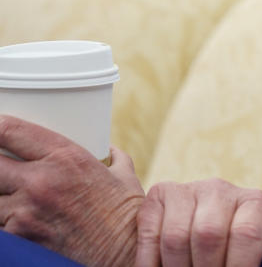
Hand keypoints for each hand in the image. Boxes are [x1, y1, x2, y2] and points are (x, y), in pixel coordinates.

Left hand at [0, 115, 143, 266]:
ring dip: (1, 198)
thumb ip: (113, 158)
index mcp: (65, 156)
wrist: (124, 255)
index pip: (9, 130)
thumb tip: (109, 150)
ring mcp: (25, 211)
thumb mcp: (124, 175)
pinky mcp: (18, 238)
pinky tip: (20, 221)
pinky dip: (5, 222)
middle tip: (6, 171)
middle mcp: (41, 180)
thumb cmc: (126, 216)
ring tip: (15, 199)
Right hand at [137, 178, 261, 266]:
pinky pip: (150, 231)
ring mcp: (189, 189)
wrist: (211, 224)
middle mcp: (222, 189)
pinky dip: (151, 261)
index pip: (246, 234)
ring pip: (177, 236)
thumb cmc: (245, 246)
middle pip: (208, 235)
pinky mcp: (160, 194)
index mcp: (256, 204)